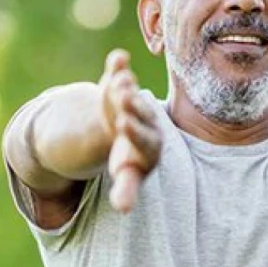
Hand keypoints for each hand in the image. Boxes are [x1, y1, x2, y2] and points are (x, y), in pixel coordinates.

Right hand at [100, 50, 162, 212]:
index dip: (136, 131)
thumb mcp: (128, 175)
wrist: (121, 131)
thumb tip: (124, 209)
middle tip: (126, 96)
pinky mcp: (120, 88)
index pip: (145, 138)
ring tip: (119, 77)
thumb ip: (126, 191)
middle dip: (133, 106)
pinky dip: (117, 66)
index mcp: (150, 143)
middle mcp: (146, 120)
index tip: (123, 124)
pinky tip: (118, 56)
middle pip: (141, 113)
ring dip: (124, 85)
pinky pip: (119, 75)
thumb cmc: (129, 159)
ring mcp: (133, 103)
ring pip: (130, 93)